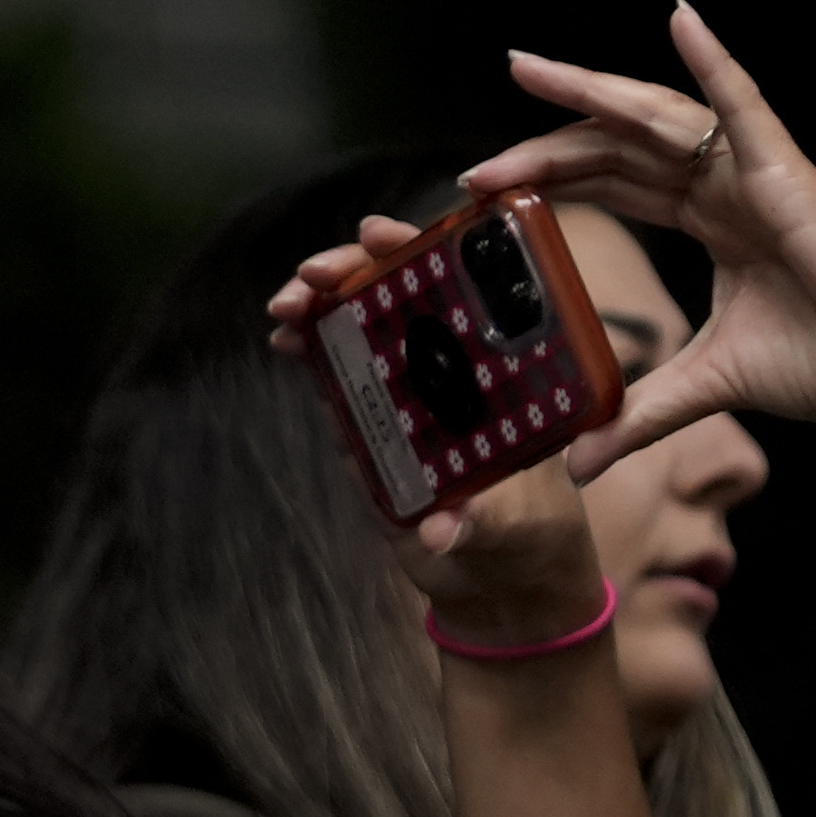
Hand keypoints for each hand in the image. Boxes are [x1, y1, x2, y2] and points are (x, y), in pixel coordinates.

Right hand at [259, 222, 617, 651]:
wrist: (500, 579)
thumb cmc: (533, 539)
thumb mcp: (516, 528)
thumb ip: (481, 524)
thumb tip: (440, 530)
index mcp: (506, 372)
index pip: (465, 291)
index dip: (422, 252)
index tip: (382, 238)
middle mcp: (459, 370)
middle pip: (405, 296)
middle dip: (355, 272)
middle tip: (314, 272)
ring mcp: (414, 395)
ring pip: (366, 329)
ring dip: (322, 308)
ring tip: (284, 306)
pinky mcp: (379, 427)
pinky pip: (343, 378)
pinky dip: (312, 353)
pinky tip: (282, 340)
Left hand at [457, 3, 815, 474]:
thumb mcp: (711, 383)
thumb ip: (641, 413)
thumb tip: (578, 462)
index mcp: (715, 222)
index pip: (618, 184)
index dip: (553, 180)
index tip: (483, 189)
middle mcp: (730, 187)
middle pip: (622, 147)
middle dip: (548, 140)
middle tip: (475, 153)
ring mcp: (759, 174)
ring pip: (660, 119)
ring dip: (592, 96)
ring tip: (527, 72)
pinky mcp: (790, 176)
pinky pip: (747, 107)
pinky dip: (714, 63)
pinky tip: (681, 20)